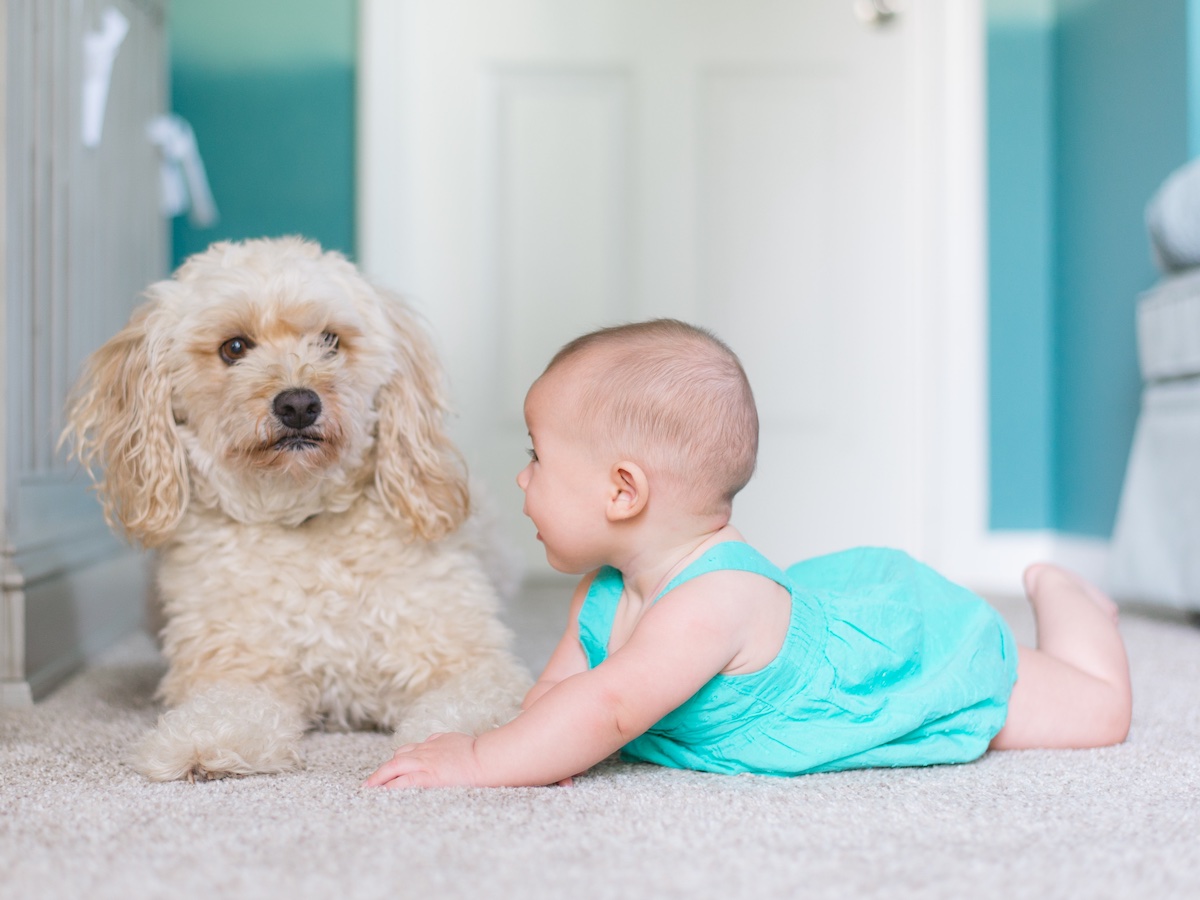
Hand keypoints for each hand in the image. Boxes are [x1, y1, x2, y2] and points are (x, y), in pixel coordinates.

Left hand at [362, 732, 483, 788]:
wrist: (485, 759)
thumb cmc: (476, 752)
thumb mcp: (455, 740)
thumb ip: (442, 741)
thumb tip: (435, 740)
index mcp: (432, 744)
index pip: (408, 751)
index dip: (396, 761)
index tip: (388, 770)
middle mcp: (425, 752)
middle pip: (397, 758)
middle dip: (381, 771)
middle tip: (369, 783)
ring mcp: (426, 763)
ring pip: (395, 766)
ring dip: (380, 778)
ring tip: (370, 789)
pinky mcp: (428, 776)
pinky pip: (405, 781)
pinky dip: (392, 786)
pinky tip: (384, 793)